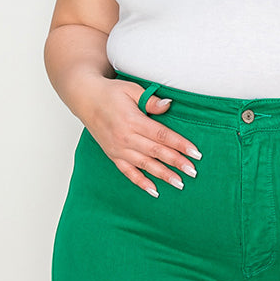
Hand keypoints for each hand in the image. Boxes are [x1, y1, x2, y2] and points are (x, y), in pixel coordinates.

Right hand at [82, 78, 201, 196]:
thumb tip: (168, 105)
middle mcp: (125, 137)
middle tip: (193, 172)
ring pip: (145, 165)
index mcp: (132, 120)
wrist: (85, 98)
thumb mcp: (132, 89)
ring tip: (179, 183)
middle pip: (156, 152)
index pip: (161, 135)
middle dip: (176, 162)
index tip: (195, 153)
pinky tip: (154, 191)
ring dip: (163, 175)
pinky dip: (141, 182)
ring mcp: (118, 148)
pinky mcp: (113, 155)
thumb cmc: (110, 93)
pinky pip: (128, 172)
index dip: (180, 145)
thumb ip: (151, 100)